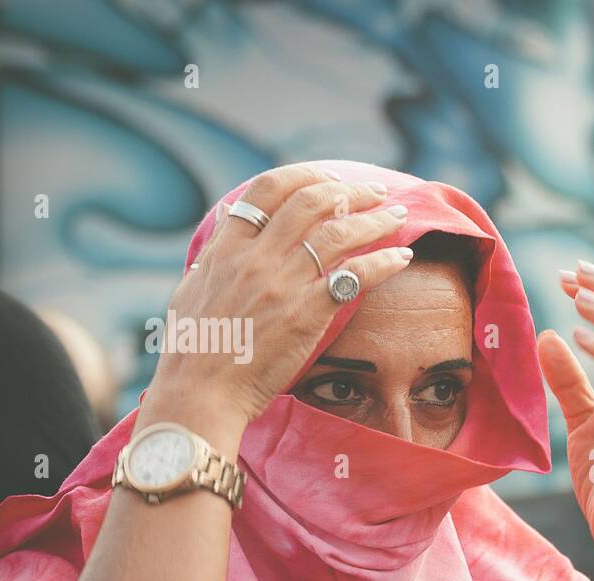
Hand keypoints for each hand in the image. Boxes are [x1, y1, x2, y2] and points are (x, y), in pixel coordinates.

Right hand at [145, 162, 413, 429]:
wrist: (201, 393)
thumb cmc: (194, 350)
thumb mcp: (192, 288)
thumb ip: (216, 251)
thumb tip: (227, 214)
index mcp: (228, 248)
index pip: (268, 189)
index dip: (305, 175)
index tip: (330, 179)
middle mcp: (256, 258)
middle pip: (311, 202)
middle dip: (350, 190)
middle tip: (376, 191)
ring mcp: (282, 284)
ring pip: (338, 233)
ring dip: (374, 219)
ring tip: (397, 216)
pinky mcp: (306, 314)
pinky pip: (354, 276)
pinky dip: (382, 262)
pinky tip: (401, 259)